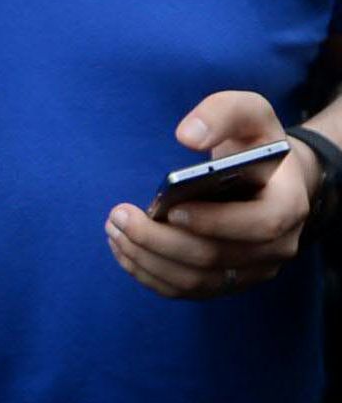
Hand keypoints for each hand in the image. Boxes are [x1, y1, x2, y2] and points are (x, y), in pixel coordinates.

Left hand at [106, 93, 318, 296]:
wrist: (265, 177)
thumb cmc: (253, 143)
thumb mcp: (249, 113)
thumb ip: (222, 113)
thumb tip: (187, 136)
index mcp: (289, 206)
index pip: (259, 226)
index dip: (213, 222)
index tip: (170, 209)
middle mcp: (277, 247)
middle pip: (214, 258)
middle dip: (159, 240)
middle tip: (119, 216)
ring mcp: (251, 271)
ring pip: (194, 280)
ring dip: (146, 258)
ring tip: (114, 229)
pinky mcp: (225, 282)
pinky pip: (183, 289)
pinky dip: (148, 273)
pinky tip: (122, 248)